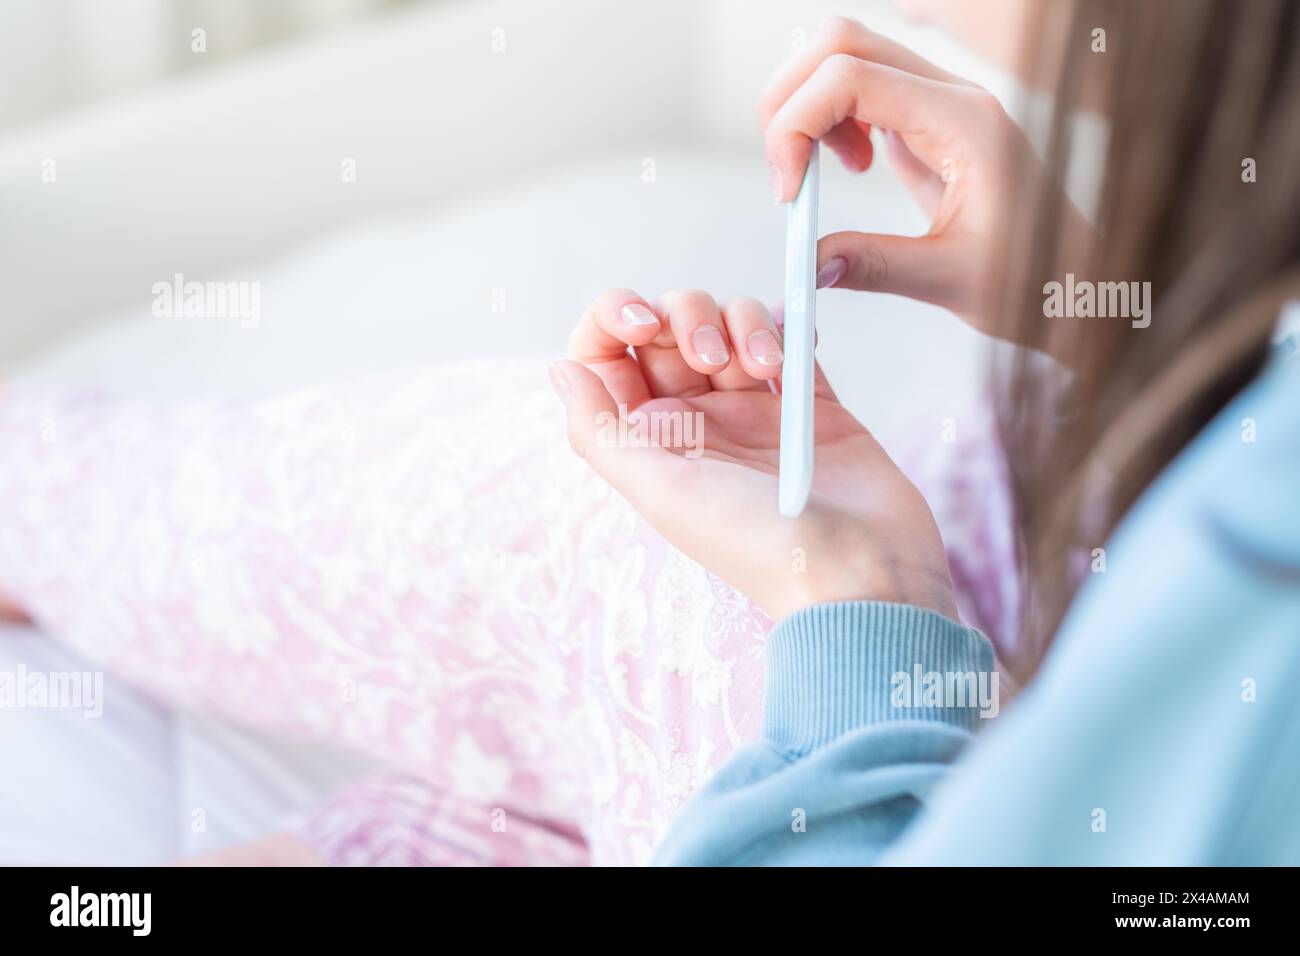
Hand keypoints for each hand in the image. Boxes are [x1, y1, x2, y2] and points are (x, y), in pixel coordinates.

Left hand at [551, 288, 957, 623]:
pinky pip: (791, 337)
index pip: (609, 355)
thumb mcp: (662, 493)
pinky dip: (790, 326)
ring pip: (732, 322)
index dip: (617, 317)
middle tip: (715, 358)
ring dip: (746, 323)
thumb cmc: (758, 546)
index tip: (646, 322)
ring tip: (770, 369)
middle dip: (690, 316)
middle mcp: (699, 419)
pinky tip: (795, 346)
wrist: (860, 574)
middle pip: (672, 325)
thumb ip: (601, 431)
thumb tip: (561, 369)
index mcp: (653, 440)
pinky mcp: (811, 401)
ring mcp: (756, 407)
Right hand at [759, 15, 1092, 355]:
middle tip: (786, 172)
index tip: (789, 192)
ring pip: (849, 56)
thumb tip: (811, 264)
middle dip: (790, 99)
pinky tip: (851, 166)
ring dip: (808, 107)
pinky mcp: (930, 122)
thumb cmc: (1035, 279)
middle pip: (843, 43)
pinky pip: (865, 88)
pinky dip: (832, 120)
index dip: (798, 125)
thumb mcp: (953, 280)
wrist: (1077, 279)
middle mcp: (953, 96)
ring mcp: (941, 102)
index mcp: (964, 122)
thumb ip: (876, 266)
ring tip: (820, 172)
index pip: (852, 77)